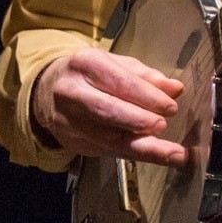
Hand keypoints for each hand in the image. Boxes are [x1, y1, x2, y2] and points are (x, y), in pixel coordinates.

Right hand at [31, 48, 187, 165]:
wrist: (47, 93)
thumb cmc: (88, 76)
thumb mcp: (114, 65)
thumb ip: (144, 77)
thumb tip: (174, 88)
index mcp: (85, 65)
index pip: (119, 82)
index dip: (147, 96)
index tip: (170, 106)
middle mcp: (72, 92)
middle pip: (107, 110)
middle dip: (138, 120)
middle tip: (163, 125)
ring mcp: (69, 121)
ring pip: (108, 138)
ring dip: (144, 147)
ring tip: (173, 153)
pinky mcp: (73, 142)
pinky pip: (108, 152)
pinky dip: (136, 155)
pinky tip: (158, 157)